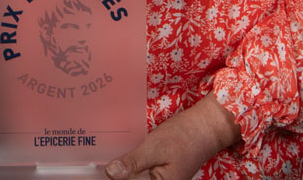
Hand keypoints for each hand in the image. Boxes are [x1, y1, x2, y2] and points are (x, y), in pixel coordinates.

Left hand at [104, 93, 240, 179]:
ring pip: (134, 178)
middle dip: (118, 174)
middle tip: (98, 164)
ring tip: (103, 162)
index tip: (97, 170)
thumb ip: (133, 163)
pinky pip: (139, 173)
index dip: (116, 178)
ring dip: (122, 171)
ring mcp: (159, 179)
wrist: (205, 127)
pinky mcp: (158, 172)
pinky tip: (118, 158)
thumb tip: (110, 174)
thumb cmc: (183, 137)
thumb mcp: (155, 148)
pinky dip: (129, 167)